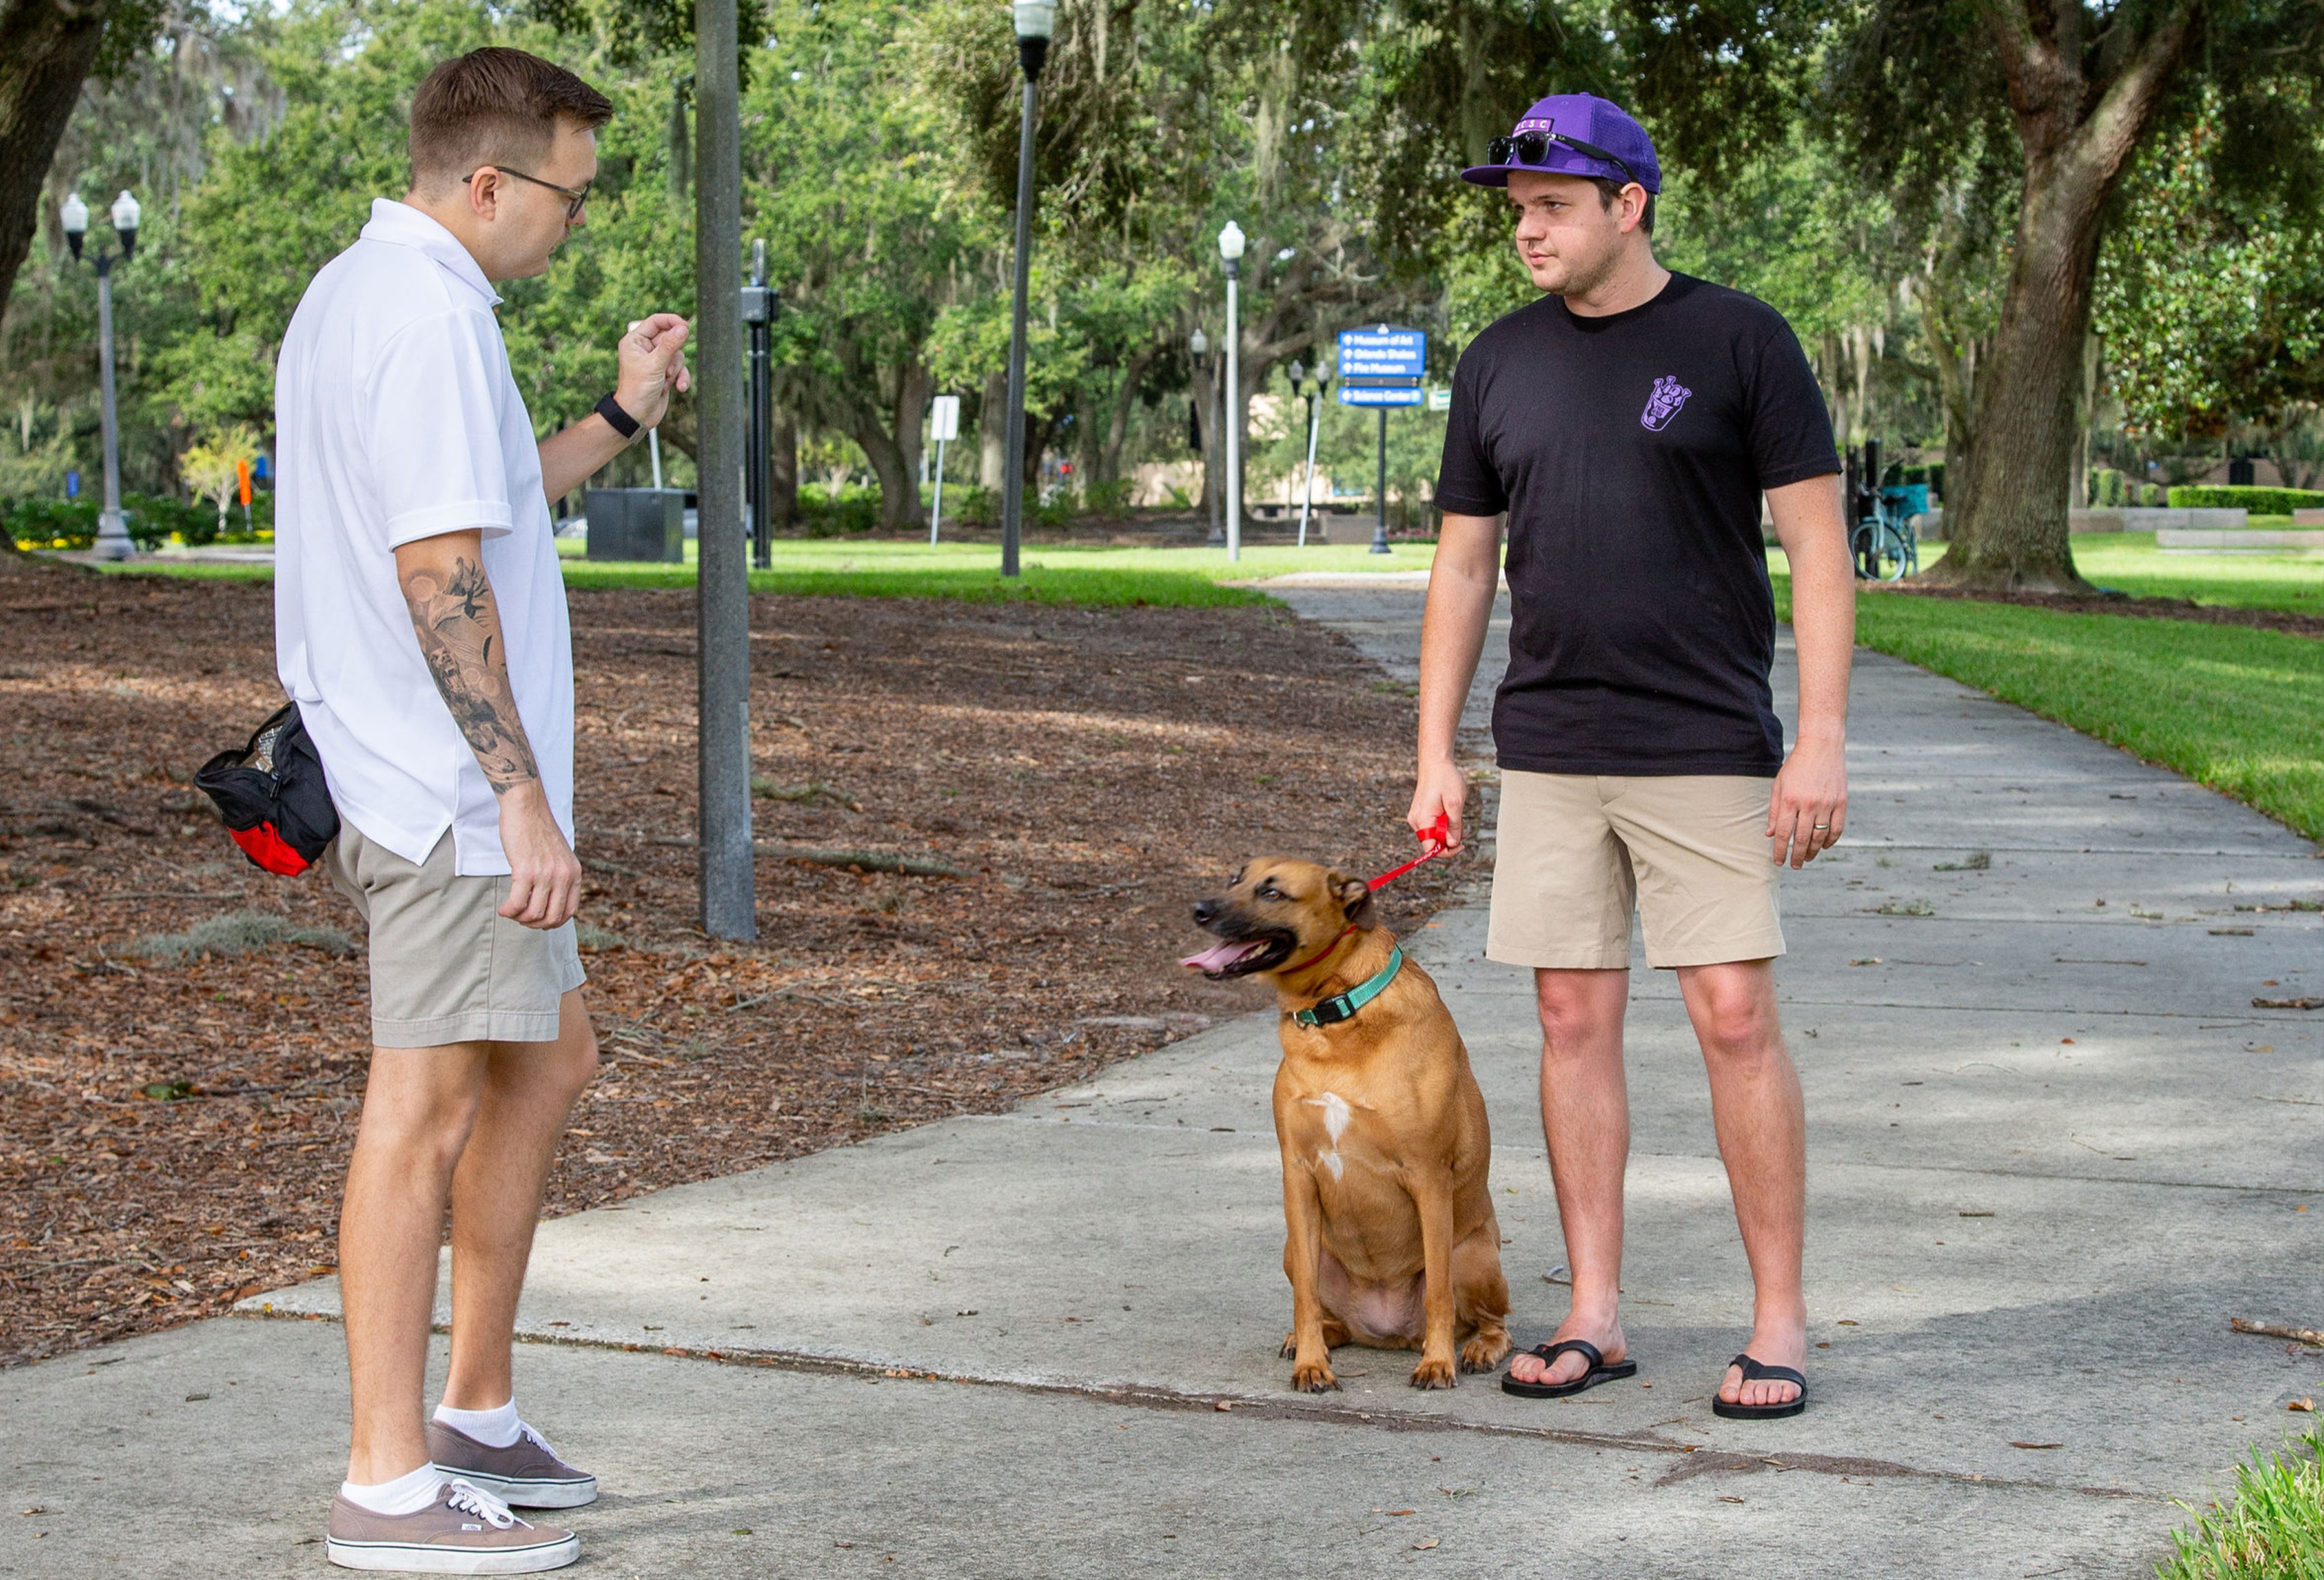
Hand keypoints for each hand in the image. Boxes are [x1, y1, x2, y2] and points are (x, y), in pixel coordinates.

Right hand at [497, 784, 583, 928]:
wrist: (526, 807)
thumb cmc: (537, 830)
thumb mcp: (559, 855)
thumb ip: (559, 876)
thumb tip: (550, 902)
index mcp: (574, 873)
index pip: (569, 911)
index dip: (553, 922)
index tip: (539, 921)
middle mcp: (563, 876)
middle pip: (552, 917)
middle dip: (535, 924)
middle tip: (522, 919)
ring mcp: (546, 874)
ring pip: (534, 914)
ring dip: (519, 919)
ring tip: (511, 912)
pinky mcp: (525, 871)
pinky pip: (517, 904)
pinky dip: (508, 911)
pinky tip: (503, 909)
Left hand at [614, 312, 692, 431]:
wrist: (637, 416)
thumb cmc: (638, 390)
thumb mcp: (655, 365)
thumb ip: (670, 345)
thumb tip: (683, 328)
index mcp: (635, 341)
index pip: (655, 322)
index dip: (671, 322)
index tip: (686, 327)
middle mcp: (645, 349)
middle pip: (670, 339)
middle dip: (673, 355)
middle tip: (668, 367)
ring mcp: (655, 361)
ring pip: (677, 355)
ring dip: (676, 369)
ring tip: (666, 379)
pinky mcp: (664, 373)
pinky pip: (680, 369)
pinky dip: (681, 378)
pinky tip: (678, 388)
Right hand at [1408, 757, 1469, 851]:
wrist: (1435, 763)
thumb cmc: (1446, 780)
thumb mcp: (1455, 803)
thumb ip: (1454, 826)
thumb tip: (1453, 844)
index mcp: (1423, 819)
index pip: (1430, 849)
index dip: (1447, 852)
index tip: (1461, 845)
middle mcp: (1416, 821)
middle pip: (1433, 843)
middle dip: (1450, 839)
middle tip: (1463, 827)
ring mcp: (1417, 817)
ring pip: (1434, 835)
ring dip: (1448, 831)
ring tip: (1459, 818)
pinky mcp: (1421, 813)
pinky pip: (1432, 826)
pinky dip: (1443, 825)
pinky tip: (1451, 814)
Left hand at [1768, 730, 1845, 867]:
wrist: (1821, 747)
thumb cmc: (1796, 767)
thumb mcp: (1779, 786)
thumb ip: (1775, 811)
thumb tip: (1771, 835)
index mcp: (1790, 800)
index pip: (1783, 833)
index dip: (1780, 851)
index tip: (1778, 862)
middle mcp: (1808, 804)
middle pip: (1801, 839)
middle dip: (1796, 856)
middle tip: (1794, 865)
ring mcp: (1827, 804)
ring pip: (1819, 836)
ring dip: (1812, 851)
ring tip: (1806, 858)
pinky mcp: (1841, 802)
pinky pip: (1837, 828)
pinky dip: (1830, 841)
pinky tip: (1823, 846)